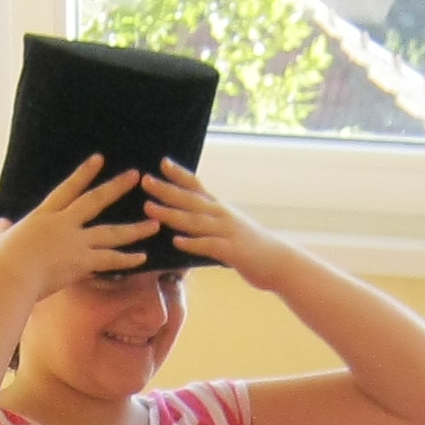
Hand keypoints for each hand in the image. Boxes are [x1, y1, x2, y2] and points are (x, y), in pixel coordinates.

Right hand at [0, 154, 146, 301]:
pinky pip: (110, 260)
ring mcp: (75, 242)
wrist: (10, 276)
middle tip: (135, 175)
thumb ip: (4, 231)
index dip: (84, 173)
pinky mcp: (82, 262)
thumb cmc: (1, 262)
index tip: (99, 159)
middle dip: (116, 187)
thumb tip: (1, 225)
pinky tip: (143, 256)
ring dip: (135, 228)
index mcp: (44, 216)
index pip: (67, 189)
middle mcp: (64, 224)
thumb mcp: (0, 241)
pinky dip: (127, 259)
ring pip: (111, 232)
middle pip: (95, 201)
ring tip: (154, 223)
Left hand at [139, 161, 297, 287]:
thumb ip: (209, 220)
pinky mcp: (231, 251)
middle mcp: (221, 215)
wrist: (278, 262)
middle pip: (190, 200)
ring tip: (150, 208)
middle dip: (166, 190)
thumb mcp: (227, 227)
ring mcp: (226, 232)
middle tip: (145, 180)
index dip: (179, 174)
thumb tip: (190, 217)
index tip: (162, 163)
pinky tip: (176, 241)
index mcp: (219, 209)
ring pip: (195, 221)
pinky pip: (209, 245)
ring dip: (171, 214)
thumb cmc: (250, 247)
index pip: (197, 186)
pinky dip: (192, 243)